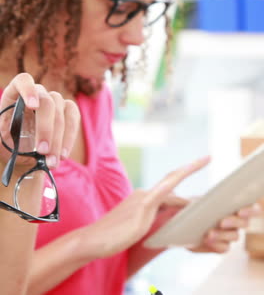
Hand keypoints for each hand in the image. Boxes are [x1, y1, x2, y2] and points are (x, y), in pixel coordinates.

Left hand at [0, 73, 79, 169]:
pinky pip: (73, 118)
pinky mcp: (67, 111)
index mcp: (15, 95)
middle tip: (42, 151)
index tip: (33, 106)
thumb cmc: (8, 146)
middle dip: (46, 128)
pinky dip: (69, 137)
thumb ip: (3, 134)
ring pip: (61, 111)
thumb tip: (10, 134)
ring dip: (58, 138)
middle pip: (47, 101)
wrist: (23, 157)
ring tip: (52, 161)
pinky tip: (63, 154)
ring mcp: (54, 101)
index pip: (23, 80)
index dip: (29, 90)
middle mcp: (36, 94)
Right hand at [81, 156, 209, 259]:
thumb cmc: (112, 236)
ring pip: (172, 189)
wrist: (92, 239)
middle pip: (172, 181)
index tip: (196, 164)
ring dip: (190, 187)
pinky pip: (164, 199)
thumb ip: (150, 220)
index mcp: (143, 197)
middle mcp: (144, 194)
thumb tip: (164, 222)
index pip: (168, 184)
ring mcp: (143, 200)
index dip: (182, 173)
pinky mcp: (142, 210)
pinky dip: (178, 195)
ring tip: (205, 176)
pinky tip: (190, 197)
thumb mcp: (136, 227)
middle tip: (208, 157)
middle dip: (190, 167)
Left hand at [189, 202, 262, 253]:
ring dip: (223, 234)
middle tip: (222, 222)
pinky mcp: (220, 246)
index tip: (240, 211)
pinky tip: (207, 241)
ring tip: (209, 233)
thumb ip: (201, 199)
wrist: (179, 221)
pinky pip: (224, 248)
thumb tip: (201, 199)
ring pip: (235, 236)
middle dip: (234, 222)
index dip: (250, 210)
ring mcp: (228, 234)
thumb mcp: (194, 199)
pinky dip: (217, 244)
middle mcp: (235, 221)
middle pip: (244, 223)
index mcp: (234, 206)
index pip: (252, 208)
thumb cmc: (189, 205)